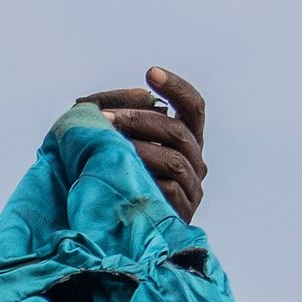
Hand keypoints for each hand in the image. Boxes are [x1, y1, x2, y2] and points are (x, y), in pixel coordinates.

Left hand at [82, 68, 207, 217]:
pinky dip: (146, 179)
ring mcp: (193, 188)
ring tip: (108, 145)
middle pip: (178, 131)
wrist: (126, 229)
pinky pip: (169, 191)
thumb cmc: (121, 179)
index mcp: (187, 139)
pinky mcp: (184, 213)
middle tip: (105, 117)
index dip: (176, 88)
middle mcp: (196, 161)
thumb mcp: (124, 144)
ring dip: (138, 149)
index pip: (193, 107)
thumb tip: (110, 101)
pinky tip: (121, 175)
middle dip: (139, 120)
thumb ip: (121, 121)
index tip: (151, 72)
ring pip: (174, 160)